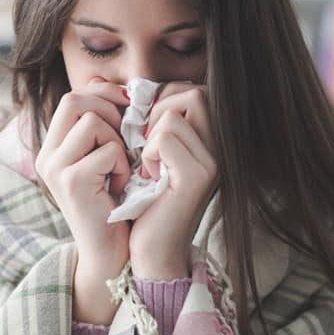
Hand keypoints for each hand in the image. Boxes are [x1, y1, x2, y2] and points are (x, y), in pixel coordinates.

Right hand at [33, 77, 131, 324]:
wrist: (111, 254)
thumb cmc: (115, 205)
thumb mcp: (106, 158)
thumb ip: (103, 125)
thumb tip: (109, 84)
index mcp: (53, 147)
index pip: (73, 96)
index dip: (104, 95)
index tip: (128, 110)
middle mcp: (47, 155)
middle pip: (76, 99)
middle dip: (111, 111)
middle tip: (126, 138)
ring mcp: (55, 168)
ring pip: (94, 121)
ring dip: (118, 142)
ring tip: (121, 169)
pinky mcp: (71, 182)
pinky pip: (108, 150)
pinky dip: (123, 166)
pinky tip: (121, 187)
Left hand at [128, 82, 218, 280]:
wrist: (151, 249)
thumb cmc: (144, 201)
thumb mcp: (146, 152)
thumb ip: (145, 119)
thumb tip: (112, 84)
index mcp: (211, 140)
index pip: (193, 90)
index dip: (163, 100)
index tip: (147, 131)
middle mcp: (220, 148)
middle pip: (192, 93)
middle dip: (158, 111)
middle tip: (146, 144)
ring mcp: (213, 162)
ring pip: (174, 114)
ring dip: (150, 137)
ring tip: (149, 165)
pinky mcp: (198, 177)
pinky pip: (164, 137)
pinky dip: (148, 154)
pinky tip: (150, 177)